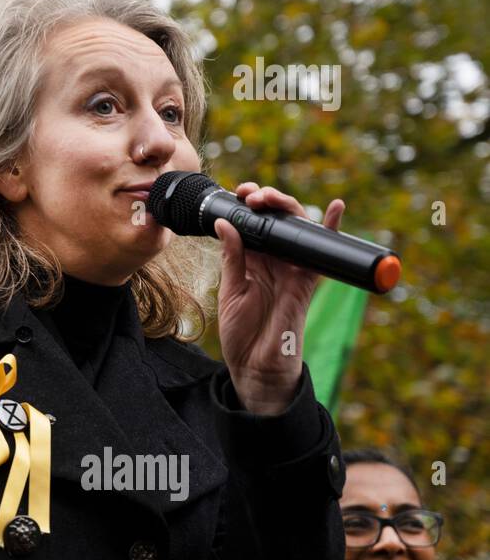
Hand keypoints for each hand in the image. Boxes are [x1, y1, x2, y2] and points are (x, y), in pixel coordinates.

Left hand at [215, 182, 345, 414]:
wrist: (255, 365)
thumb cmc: (241, 331)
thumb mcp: (231, 289)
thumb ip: (232, 256)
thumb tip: (223, 223)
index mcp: (251, 260)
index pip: (253, 223)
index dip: (247, 205)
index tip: (237, 193)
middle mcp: (274, 260)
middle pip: (276, 220)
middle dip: (266, 200)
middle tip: (251, 194)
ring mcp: (292, 269)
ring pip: (296, 229)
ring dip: (287, 207)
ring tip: (271, 197)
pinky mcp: (307, 281)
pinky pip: (322, 253)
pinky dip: (330, 230)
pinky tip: (335, 209)